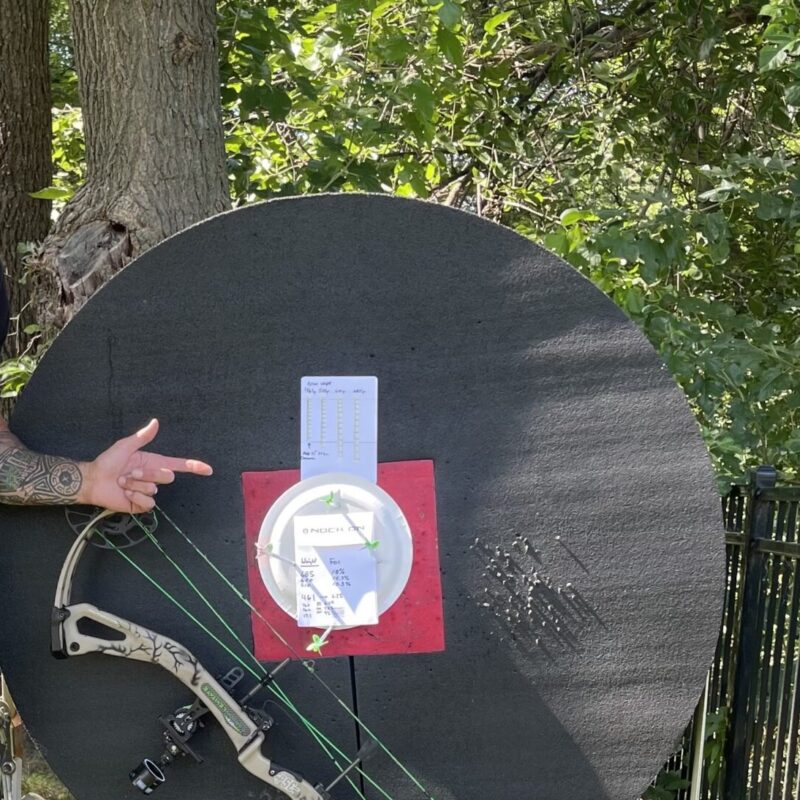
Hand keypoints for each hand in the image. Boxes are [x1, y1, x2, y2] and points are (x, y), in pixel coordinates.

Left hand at [80, 419, 212, 512]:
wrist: (93, 481)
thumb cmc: (108, 462)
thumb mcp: (125, 446)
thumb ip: (143, 436)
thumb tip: (155, 422)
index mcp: (153, 462)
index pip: (179, 465)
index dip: (194, 467)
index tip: (208, 469)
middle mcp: (153, 477)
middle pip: (167, 476)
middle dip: (148, 474)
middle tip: (130, 473)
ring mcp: (148, 491)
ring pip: (155, 489)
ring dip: (136, 485)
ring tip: (123, 483)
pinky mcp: (141, 504)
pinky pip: (148, 502)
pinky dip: (136, 497)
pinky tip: (126, 494)